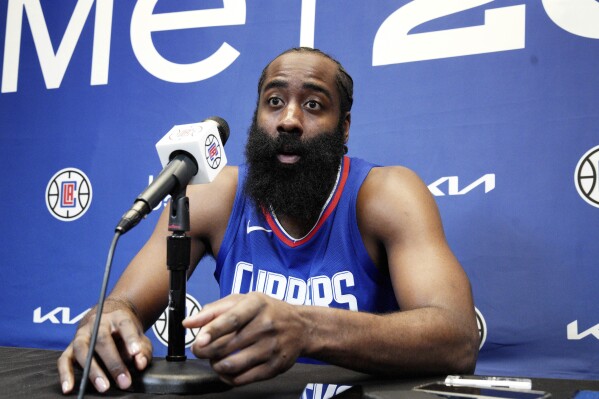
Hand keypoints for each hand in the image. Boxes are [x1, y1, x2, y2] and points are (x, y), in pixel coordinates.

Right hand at [57, 299, 152, 393]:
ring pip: (82, 349)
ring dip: (93, 370)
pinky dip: (65, 374)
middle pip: (102, 339)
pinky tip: (69, 388)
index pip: (125, 325)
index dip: (130, 339)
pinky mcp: (70, 346)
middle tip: (124, 381)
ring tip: (104, 387)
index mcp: (118, 317)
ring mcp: (81, 334)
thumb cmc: (125, 331)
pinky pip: (64, 360)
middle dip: (113, 363)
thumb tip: (140, 363)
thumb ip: (143, 350)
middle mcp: (97, 323)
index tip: (135, 352)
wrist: (108, 316)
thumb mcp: (139, 336)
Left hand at [183, 292, 306, 385]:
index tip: (199, 339)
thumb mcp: (243, 301)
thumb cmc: (267, 311)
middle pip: (229, 344)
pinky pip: (243, 379)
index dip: (213, 330)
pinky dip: (228, 377)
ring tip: (215, 359)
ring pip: (233, 364)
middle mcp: (266, 325)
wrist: (301, 327)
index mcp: (257, 304)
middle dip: (207, 351)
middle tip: (200, 350)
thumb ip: (213, 310)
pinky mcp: (275, 366)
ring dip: (216, 365)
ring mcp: (272, 347)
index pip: (233, 318)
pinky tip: (226, 370)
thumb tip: (188, 323)